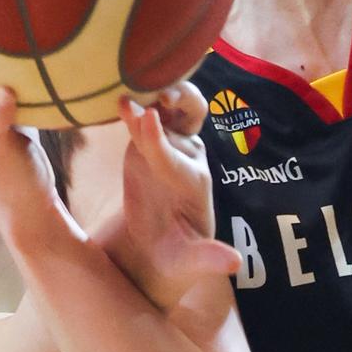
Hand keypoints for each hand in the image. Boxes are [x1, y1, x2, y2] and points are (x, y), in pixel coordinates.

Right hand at [112, 82, 241, 312]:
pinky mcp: (146, 145)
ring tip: (132, 88)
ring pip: (167, 110)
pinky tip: (117, 98)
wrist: (158, 251)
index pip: (176, 158)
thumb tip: (234, 263)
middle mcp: (186, 158)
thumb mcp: (190, 263)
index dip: (160, 141)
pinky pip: (141, 119)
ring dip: (156, 94)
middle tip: (163, 94)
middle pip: (192, 115)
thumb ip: (208, 259)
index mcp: (195, 183)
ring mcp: (167, 147)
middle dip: (181, 100)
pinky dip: (132, 108)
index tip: (146, 120)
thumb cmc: (176, 259)